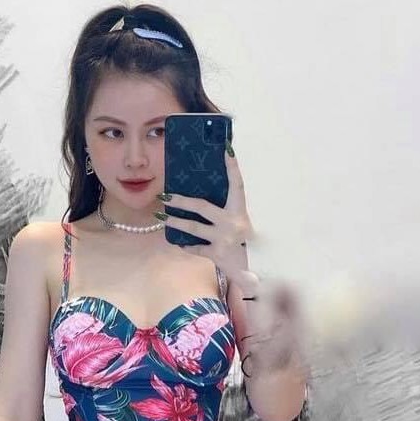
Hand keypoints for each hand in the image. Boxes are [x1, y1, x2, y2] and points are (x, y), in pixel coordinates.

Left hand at [157, 146, 259, 291]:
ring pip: (194, 227)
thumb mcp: (242, 225)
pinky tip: (179, 243)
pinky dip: (188, 246)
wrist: (257, 271)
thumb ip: (229, 213)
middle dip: (181, 201)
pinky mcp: (216, 254)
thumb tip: (206, 201)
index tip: (226, 149)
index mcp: (241, 212)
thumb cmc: (249, 245)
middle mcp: (232, 223)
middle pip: (202, 206)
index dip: (232, 166)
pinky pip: (197, 248)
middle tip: (165, 195)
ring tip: (162, 216)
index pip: (237, 184)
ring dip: (176, 222)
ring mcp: (223, 239)